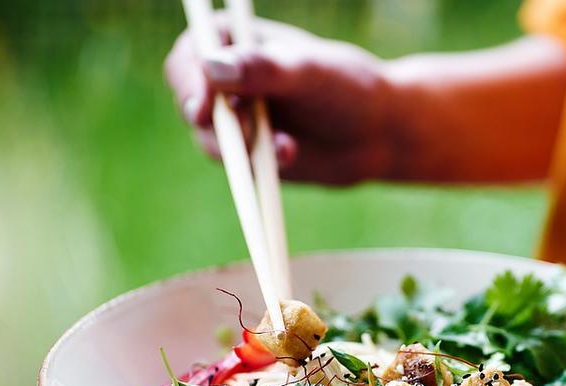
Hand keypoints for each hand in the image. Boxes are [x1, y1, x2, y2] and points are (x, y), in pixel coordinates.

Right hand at [164, 18, 397, 184]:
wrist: (376, 135)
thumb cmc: (348, 89)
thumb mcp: (310, 73)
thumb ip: (265, 69)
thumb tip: (213, 67)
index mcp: (236, 39)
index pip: (192, 51)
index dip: (189, 78)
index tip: (204, 106)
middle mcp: (227, 76)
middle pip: (189, 95)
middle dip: (214, 120)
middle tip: (245, 134)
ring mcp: (233, 115)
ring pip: (209, 136)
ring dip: (242, 147)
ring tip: (287, 147)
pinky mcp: (245, 151)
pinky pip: (233, 163)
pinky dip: (256, 165)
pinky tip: (289, 154)